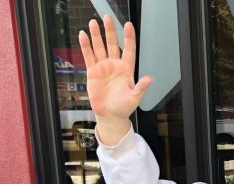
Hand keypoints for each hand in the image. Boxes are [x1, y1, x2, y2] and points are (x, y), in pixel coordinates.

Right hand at [77, 17, 152, 144]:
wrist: (110, 115)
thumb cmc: (123, 107)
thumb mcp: (134, 98)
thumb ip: (141, 87)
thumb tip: (150, 79)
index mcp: (126, 69)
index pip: (129, 50)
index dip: (129, 38)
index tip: (128, 25)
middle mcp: (115, 65)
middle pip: (112, 44)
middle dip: (110, 31)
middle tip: (107, 18)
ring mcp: (103, 67)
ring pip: (100, 47)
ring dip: (96, 35)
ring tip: (93, 23)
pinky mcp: (92, 71)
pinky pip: (88, 56)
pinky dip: (85, 46)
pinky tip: (83, 36)